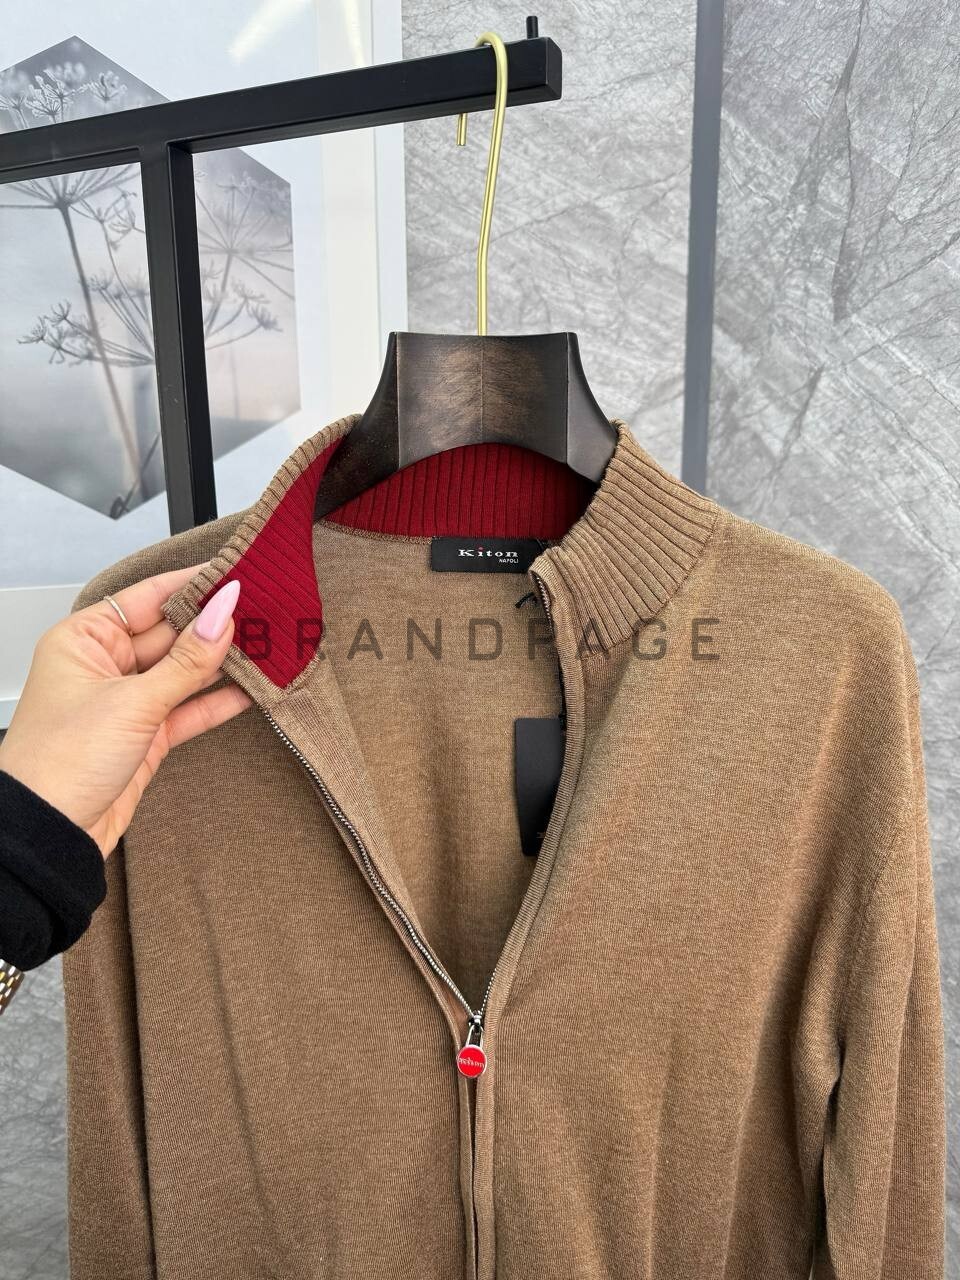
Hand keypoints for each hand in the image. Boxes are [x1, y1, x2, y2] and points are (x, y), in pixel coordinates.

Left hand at [0, 566, 250, 858]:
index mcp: (84, 640)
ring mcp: (126, 701)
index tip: (233, 575)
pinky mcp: (145, 735)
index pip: (146, 598)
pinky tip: (250, 689)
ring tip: (266, 646)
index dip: (191, 586)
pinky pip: (187, 708)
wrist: (51, 832)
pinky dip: (216, 701)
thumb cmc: (61, 761)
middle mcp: (104, 665)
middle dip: (213, 625)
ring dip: (221, 663)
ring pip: (183, 671)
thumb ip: (186, 662)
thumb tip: (222, 614)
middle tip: (261, 611)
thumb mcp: (132, 702)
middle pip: (169, 633)